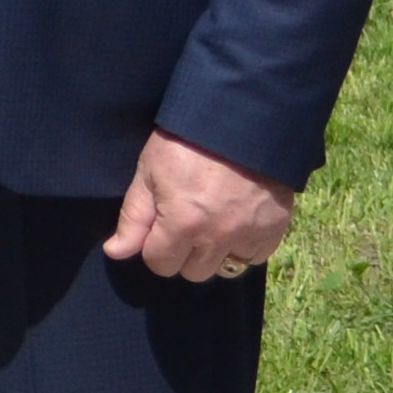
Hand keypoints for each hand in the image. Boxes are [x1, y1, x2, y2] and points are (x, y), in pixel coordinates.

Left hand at [102, 127, 295, 282]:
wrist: (242, 121)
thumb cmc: (186, 143)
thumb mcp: (149, 173)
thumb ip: (134, 218)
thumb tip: (115, 252)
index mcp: (183, 223)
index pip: (160, 264)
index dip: (154, 246)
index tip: (159, 225)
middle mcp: (219, 236)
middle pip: (193, 272)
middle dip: (183, 252)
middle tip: (186, 222)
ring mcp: (251, 234)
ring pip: (225, 268)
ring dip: (214, 252)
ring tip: (211, 222)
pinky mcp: (276, 228)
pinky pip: (255, 256)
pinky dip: (244, 246)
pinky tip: (236, 221)